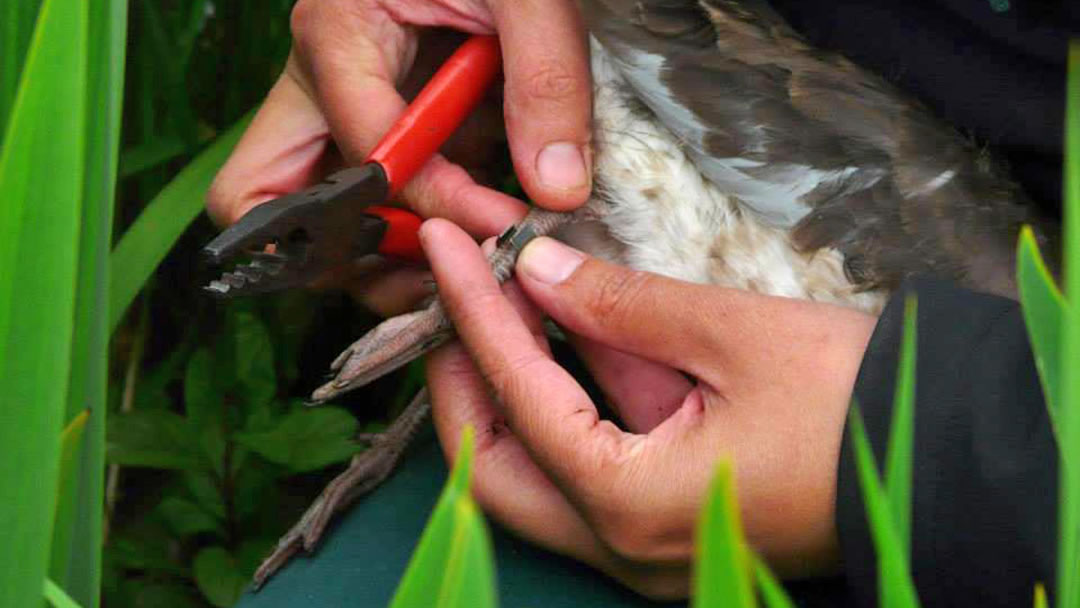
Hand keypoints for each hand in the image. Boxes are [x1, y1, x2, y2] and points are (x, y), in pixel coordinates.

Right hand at [206, 0, 592, 314]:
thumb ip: (546, 82)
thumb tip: (554, 190)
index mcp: (337, 34)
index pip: (365, 152)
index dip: (436, 201)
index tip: (505, 223)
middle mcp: (316, 80)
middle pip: (265, 197)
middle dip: (337, 253)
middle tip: (429, 269)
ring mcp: (334, 108)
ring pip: (307, 213)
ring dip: (373, 257)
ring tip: (459, 264)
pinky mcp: (369, 124)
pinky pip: (361, 201)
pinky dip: (406, 233)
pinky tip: (468, 231)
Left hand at [420, 219, 876, 598]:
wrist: (955, 456)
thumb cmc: (855, 400)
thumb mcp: (732, 335)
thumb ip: (620, 304)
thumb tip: (536, 269)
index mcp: (631, 503)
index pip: (517, 396)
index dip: (475, 311)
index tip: (449, 249)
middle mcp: (626, 545)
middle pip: (498, 468)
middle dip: (465, 380)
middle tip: (458, 299)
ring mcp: (649, 548)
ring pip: (540, 476)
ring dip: (514, 392)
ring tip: (502, 306)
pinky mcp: (674, 527)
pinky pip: (596, 471)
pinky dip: (574, 408)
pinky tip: (571, 340)